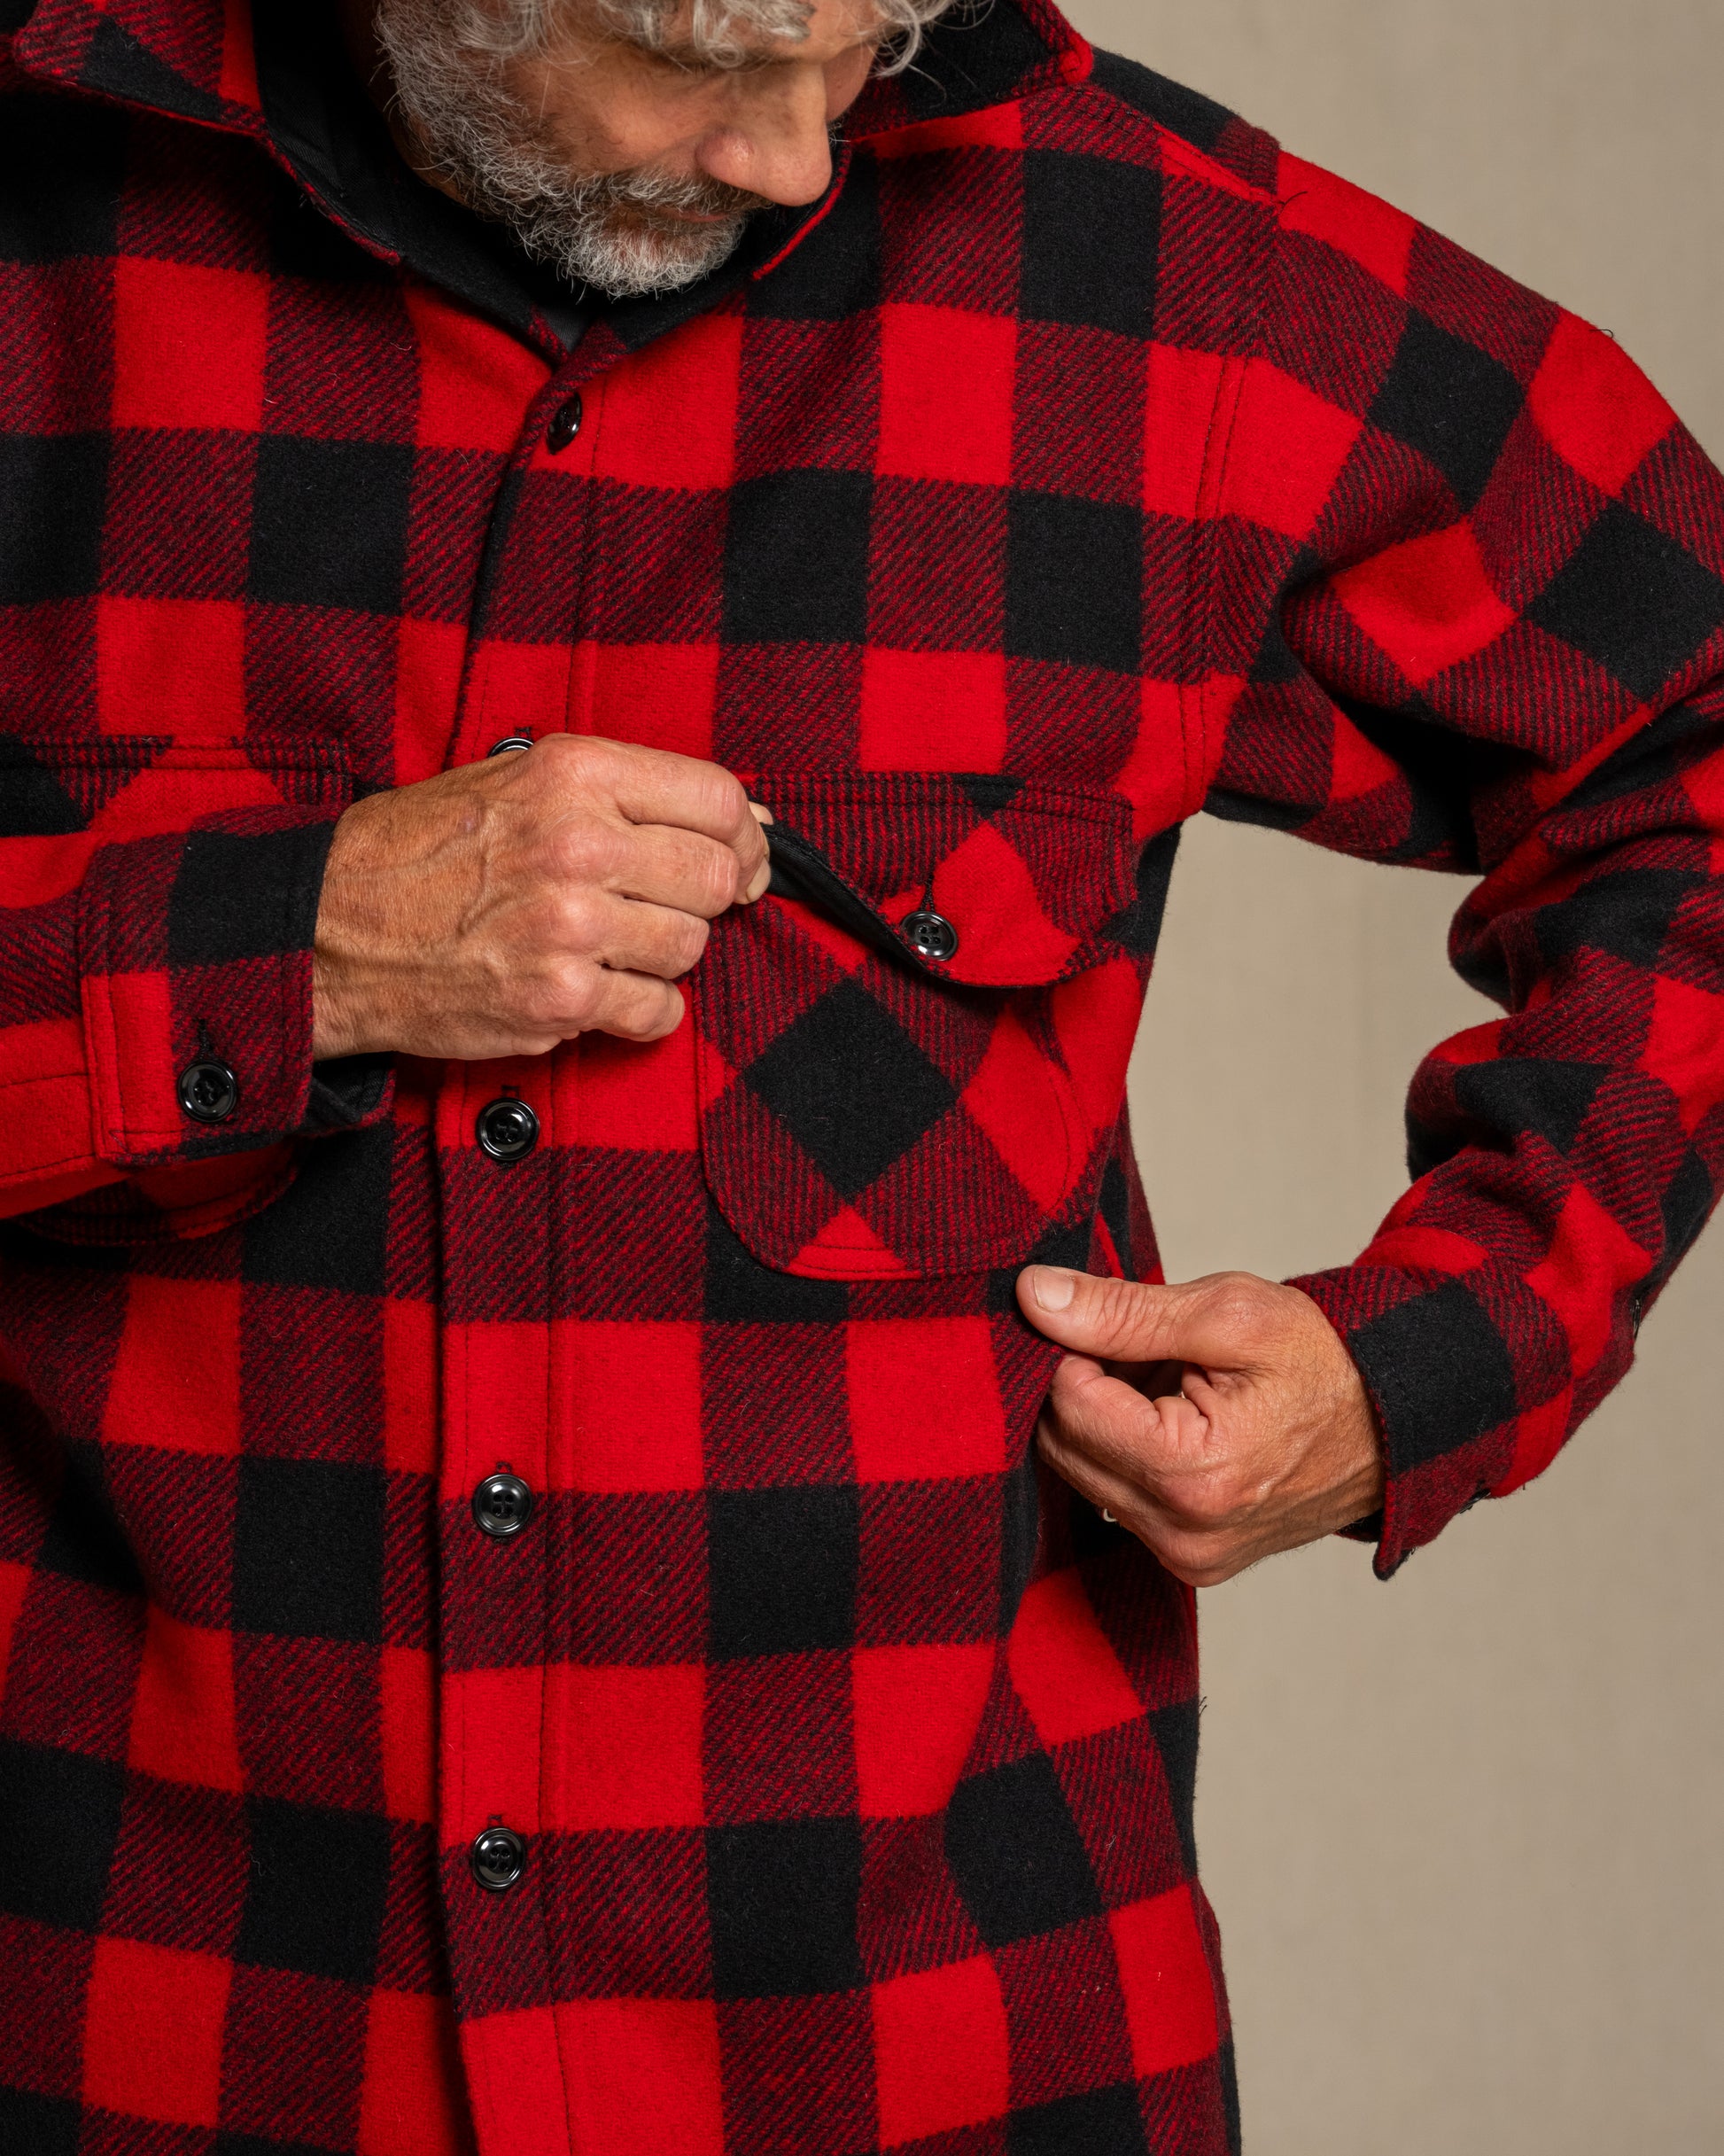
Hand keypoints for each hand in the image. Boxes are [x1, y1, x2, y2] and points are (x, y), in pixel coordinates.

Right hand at [311, 734, 770, 1060]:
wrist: (332, 927)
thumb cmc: (423, 853)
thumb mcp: (516, 782)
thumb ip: (622, 793)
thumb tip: (739, 818)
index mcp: (574, 775)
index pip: (715, 798)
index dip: (745, 835)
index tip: (743, 857)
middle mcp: (578, 844)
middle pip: (716, 878)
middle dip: (705, 899)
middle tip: (668, 906)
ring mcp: (571, 926)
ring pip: (690, 947)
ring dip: (664, 954)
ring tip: (609, 944)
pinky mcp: (559, 998)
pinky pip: (656, 1011)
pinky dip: (641, 1011)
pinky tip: (600, 990)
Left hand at [1015, 1267, 1383, 1586]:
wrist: (1394, 1420)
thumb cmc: (1323, 1361)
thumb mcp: (1227, 1314)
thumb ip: (1122, 1311)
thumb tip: (1035, 1297)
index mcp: (1193, 1475)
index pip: (1067, 1402)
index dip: (1080, 1349)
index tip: (1123, 1325)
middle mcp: (1183, 1534)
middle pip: (1065, 1443)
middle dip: (1090, 1386)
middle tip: (1151, 1353)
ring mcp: (1188, 1557)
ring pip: (1084, 1472)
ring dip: (1109, 1421)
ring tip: (1174, 1387)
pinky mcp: (1193, 1563)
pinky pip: (1119, 1499)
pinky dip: (1132, 1454)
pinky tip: (1180, 1423)